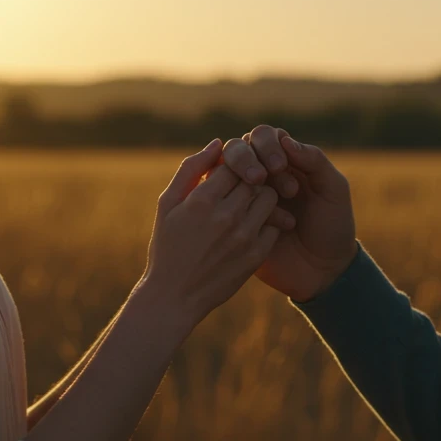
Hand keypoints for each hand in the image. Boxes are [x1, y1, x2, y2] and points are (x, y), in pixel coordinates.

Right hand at [140, 139, 288, 326]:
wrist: (174, 297)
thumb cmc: (167, 246)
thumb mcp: (168, 204)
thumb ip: (190, 170)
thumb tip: (217, 143)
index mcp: (202, 200)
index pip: (234, 162)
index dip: (235, 162)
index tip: (232, 169)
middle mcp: (226, 215)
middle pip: (254, 177)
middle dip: (251, 176)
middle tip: (244, 183)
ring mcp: (244, 236)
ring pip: (269, 197)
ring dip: (261, 196)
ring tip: (249, 202)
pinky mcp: (256, 255)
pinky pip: (273, 224)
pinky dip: (266, 221)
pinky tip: (252, 225)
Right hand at [222, 126, 357, 301]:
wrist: (325, 271)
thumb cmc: (333, 226)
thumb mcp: (333, 190)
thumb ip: (314, 161)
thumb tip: (284, 139)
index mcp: (286, 161)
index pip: (264, 136)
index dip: (266, 145)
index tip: (279, 166)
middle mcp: (263, 175)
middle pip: (237, 149)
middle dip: (245, 159)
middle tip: (262, 177)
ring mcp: (247, 199)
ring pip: (227, 176)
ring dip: (246, 186)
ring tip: (276, 205)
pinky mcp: (237, 223)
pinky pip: (227, 207)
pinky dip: (244, 211)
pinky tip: (273, 227)